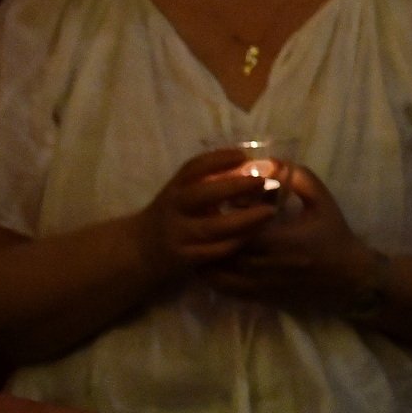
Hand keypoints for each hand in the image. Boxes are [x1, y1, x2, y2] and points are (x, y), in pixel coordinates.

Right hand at [136, 149, 283, 280]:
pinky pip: (215, 251)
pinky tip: (254, 235)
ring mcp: (179, 234)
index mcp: (175, 188)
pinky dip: (237, 242)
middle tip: (262, 182)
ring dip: (244, 219)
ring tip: (269, 211)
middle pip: (201, 194)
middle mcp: (174, 208)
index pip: (193, 168)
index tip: (243, 155)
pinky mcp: (187, 258)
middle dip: (234, 187)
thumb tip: (250, 166)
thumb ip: (207, 182)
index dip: (218, 159)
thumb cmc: (173, 216)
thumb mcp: (181, 194)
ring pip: (212, 227)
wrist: (142, 250)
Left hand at [200, 165, 378, 314]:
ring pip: (219, 273)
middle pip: (223, 251)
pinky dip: (213, 276)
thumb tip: (269, 162)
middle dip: (208, 236)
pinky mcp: (261, 297)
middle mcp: (268, 265)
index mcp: (282, 240)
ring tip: (199, 240)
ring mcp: (262, 285)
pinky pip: (227, 289)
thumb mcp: (323, 201)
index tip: (216, 202)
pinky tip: (209, 262)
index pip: (239, 228)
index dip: (222, 216)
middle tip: (199, 219)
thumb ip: (299, 179)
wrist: (349, 278)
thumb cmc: (335, 236)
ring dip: (205, 257)